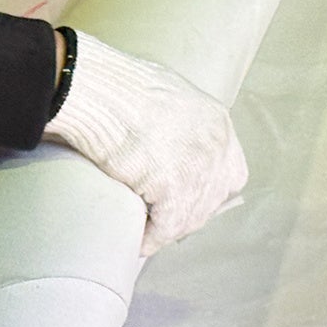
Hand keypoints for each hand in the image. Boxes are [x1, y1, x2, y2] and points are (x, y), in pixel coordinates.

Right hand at [44, 30, 247, 254]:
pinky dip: (151, 238)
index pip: (230, 171)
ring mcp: (199, 168)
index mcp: (216, 121)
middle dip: (192, 212)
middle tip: (167, 221)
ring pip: (192, 216)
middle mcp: (217, 145)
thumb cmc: (116, 84)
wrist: (95, 87)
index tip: (191, 199)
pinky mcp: (174, 188)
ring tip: (149, 235)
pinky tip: (138, 242)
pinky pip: (166, 226)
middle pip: (214, 198)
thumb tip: (162, 133)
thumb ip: (176, 117)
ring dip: (170, 229)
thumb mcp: (163, 92)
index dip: (211, 189)